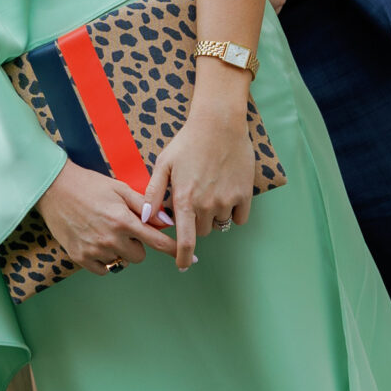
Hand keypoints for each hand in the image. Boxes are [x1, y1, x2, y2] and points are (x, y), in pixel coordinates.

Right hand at [35, 161, 177, 274]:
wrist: (54, 189)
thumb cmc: (89, 185)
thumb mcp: (120, 189)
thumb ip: (145, 206)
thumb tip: (167, 221)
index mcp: (123, 220)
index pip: (157, 242)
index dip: (173, 250)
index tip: (188, 258)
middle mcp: (110, 238)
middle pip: (139, 256)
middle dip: (137, 244)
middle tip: (124, 229)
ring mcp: (94, 250)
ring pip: (120, 261)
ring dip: (119, 250)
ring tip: (105, 231)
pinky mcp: (79, 257)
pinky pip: (103, 270)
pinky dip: (104, 260)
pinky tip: (97, 243)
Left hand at [143, 97, 255, 269]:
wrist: (219, 124)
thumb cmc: (187, 142)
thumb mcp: (164, 164)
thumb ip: (154, 193)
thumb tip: (145, 218)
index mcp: (185, 199)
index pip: (185, 241)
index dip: (182, 257)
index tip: (182, 266)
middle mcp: (207, 204)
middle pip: (201, 231)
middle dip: (195, 223)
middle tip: (194, 201)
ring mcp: (228, 200)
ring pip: (220, 224)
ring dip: (213, 216)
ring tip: (210, 191)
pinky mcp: (245, 195)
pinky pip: (239, 218)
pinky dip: (233, 212)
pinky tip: (227, 193)